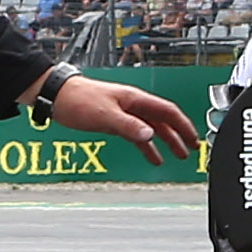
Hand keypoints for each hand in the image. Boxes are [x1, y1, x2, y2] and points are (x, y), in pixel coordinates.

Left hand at [42, 75, 202, 160]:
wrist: (57, 96)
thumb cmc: (78, 99)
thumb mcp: (105, 115)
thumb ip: (128, 126)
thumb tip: (149, 135)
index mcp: (136, 100)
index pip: (168, 112)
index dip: (184, 126)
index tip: (194, 139)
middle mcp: (134, 105)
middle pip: (164, 120)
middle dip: (180, 135)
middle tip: (192, 149)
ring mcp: (125, 113)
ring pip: (153, 128)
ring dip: (166, 141)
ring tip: (177, 155)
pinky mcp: (115, 121)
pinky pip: (138, 134)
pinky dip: (148, 145)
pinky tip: (151, 155)